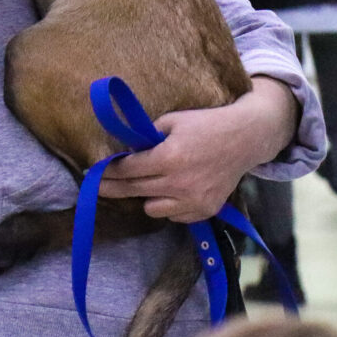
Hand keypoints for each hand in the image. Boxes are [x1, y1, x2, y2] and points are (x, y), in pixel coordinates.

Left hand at [97, 76, 297, 222]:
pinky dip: (168, 205)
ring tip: (150, 181)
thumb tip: (125, 151)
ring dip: (146, 195)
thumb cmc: (204, 124)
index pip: (129, 169)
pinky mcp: (205, 211)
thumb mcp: (172, 120)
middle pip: (134, 191)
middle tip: (95, 186)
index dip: (109, 171)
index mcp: (169, 157)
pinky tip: (173, 188)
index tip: (93, 173)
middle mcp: (180, 183)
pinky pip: (173, 216)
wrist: (244, 139)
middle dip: (112, 188)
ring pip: (152, 208)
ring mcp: (193, 201)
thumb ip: (147, 137)